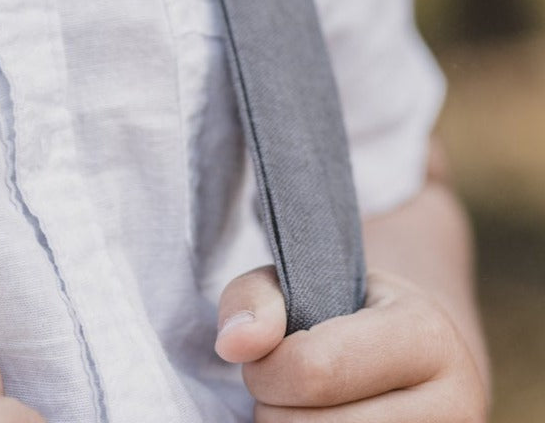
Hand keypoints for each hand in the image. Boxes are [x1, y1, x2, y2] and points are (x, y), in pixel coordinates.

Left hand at [214, 265, 487, 420]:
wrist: (420, 357)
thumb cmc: (347, 312)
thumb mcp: (302, 280)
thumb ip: (256, 300)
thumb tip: (233, 344)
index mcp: (426, 336)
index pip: (314, 370)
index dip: (266, 370)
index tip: (263, 358)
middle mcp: (457, 404)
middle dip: (274, 411)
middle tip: (280, 390)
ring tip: (302, 410)